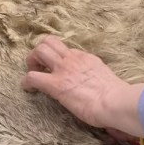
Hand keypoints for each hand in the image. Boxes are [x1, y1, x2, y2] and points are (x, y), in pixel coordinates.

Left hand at [21, 36, 143, 134]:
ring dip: (31, 61)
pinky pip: (33, 77)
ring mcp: (63, 70)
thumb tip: (94, 85)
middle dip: (39, 53)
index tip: (57, 70)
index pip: (66, 51)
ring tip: (32, 73)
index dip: (58, 59)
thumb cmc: (116, 97)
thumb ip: (95, 77)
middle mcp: (73, 59)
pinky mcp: (55, 85)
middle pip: (49, 42)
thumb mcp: (105, 78)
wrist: (115, 102)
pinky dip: (27, 82)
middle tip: (38, 67)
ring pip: (39, 51)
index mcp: (86, 59)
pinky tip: (28, 89)